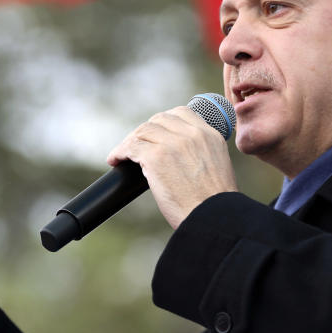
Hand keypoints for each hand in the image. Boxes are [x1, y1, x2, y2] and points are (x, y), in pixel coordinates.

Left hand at [107, 106, 237, 229]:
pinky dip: (120, 152)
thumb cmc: (213, 204)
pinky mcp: (156, 157)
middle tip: (135, 147)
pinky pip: (131, 147)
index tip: (155, 134)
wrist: (214, 219)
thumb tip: (178, 157)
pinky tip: (115, 161)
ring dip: (130, 142)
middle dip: (145, 131)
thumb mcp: (216, 167)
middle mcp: (192, 134)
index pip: (182, 113)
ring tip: (122, 155)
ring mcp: (173, 143)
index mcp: (209, 135)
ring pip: (143, 132)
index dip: (163, 122)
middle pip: (159, 120)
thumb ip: (200, 153)